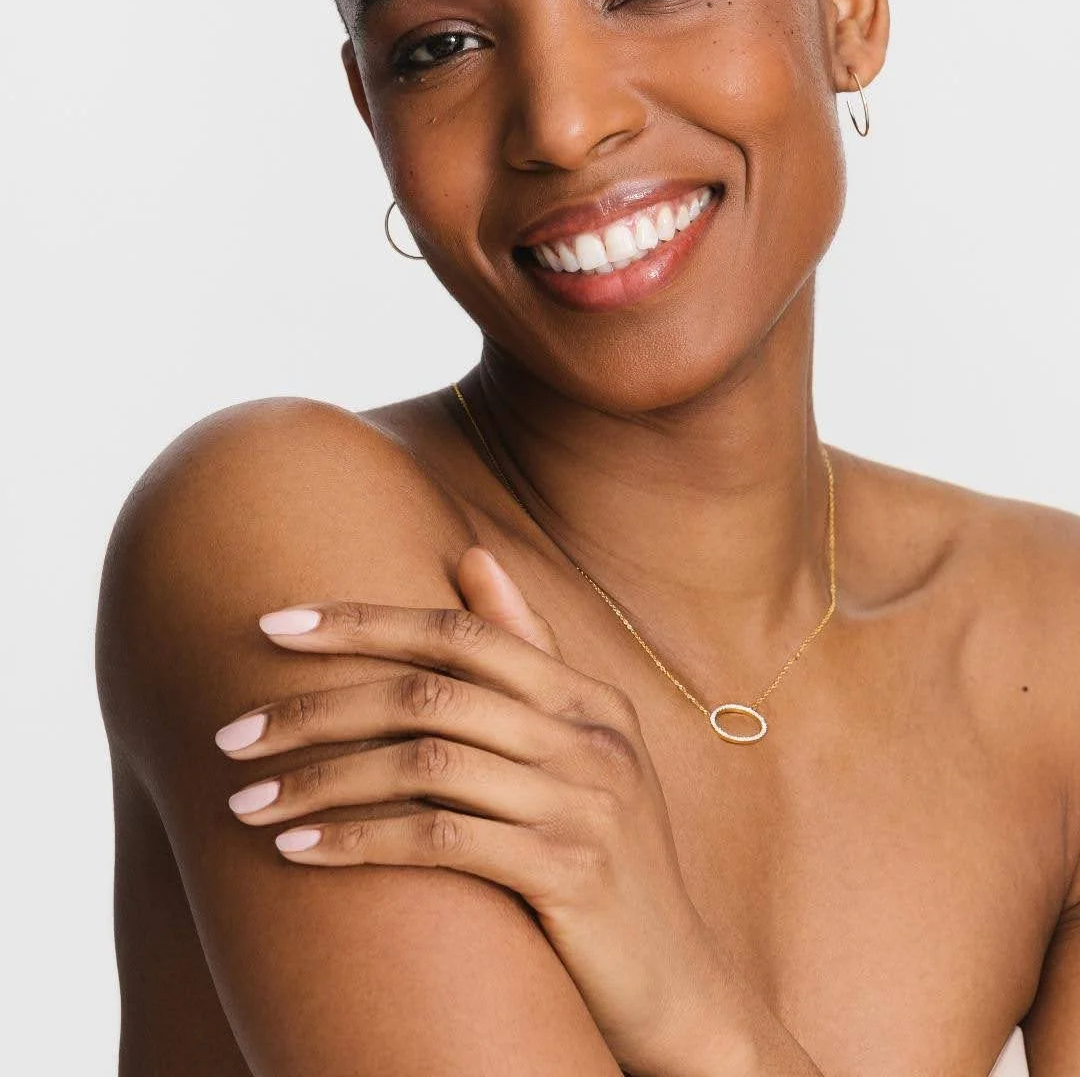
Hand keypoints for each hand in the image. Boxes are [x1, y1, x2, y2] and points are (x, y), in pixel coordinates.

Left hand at [214, 546, 735, 1075]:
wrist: (677, 987)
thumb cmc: (606, 859)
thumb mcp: (581, 750)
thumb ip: (528, 657)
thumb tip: (472, 553)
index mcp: (588, 698)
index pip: (460, 631)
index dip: (362, 622)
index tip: (272, 625)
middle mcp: (591, 737)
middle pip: (429, 693)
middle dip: (317, 708)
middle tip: (232, 735)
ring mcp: (584, 803)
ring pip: (423, 765)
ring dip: (321, 780)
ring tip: (247, 801)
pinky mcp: (569, 874)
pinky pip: (440, 841)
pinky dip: (359, 842)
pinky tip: (299, 851)